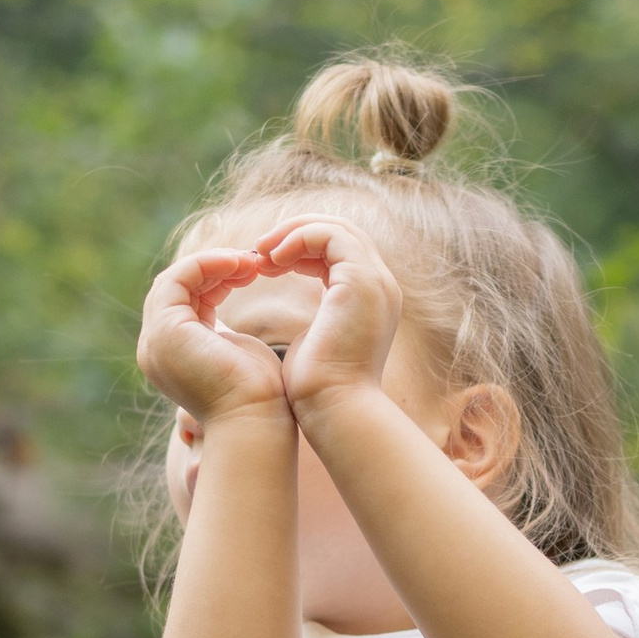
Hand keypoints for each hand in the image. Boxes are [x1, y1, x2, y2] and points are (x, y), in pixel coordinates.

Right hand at [137, 247, 295, 424]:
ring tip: (251, 263)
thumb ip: (222, 333)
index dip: (215, 279)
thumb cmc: (258, 396)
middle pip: (175, 288)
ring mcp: (155, 340)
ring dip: (213, 264)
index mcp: (171, 353)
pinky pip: (179, 280)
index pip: (183, 300)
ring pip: (174, 280)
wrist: (256, 420)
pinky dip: (207, 265)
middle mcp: (155, 347)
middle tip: (253, 262)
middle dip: (213, 269)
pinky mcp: (165, 331)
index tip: (252, 271)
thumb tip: (227, 320)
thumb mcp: (235, 352)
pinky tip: (239, 265)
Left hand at [253, 218, 404, 420]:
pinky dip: (298, 239)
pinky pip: (329, 236)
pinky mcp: (361, 280)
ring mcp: (375, 281)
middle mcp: (379, 285)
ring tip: (260, 252)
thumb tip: (301, 325)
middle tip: (259, 249)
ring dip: (293, 233)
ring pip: (336, 228)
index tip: (267, 264)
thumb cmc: (318, 389)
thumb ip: (315, 323)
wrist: (335, 409)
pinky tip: (271, 260)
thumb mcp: (315, 344)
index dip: (302, 249)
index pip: (340, 252)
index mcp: (369, 299)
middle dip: (297, 233)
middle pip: (341, 232)